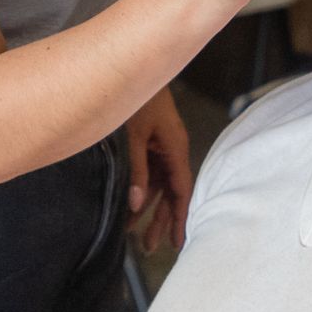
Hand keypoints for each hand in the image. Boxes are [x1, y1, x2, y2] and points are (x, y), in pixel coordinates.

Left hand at [125, 85, 191, 252]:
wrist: (130, 64)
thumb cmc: (138, 97)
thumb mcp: (134, 137)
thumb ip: (136, 171)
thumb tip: (135, 204)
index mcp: (175, 148)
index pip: (181, 190)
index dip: (180, 218)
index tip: (178, 242)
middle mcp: (172, 150)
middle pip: (170, 193)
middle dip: (160, 221)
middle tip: (150, 247)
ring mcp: (162, 147)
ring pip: (158, 186)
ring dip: (147, 209)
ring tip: (135, 234)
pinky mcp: (151, 143)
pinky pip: (150, 174)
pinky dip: (141, 191)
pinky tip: (132, 208)